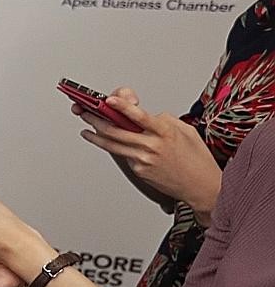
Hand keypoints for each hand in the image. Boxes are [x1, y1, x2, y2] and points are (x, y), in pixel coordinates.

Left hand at [75, 87, 220, 220]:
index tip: (110, 100)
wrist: (200, 186)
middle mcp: (152, 146)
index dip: (123, 107)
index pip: (140, 116)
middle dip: (97, 120)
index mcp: (165, 132)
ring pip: (113, 146)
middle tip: (86, 113)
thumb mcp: (186, 131)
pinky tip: (108, 143)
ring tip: (86, 129)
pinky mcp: (139, 170)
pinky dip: (115, 148)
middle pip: (117, 131)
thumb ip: (165, 121)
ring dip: (96, 136)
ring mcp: (143, 160)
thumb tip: (148, 115)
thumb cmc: (196, 158)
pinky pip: (124, 156)